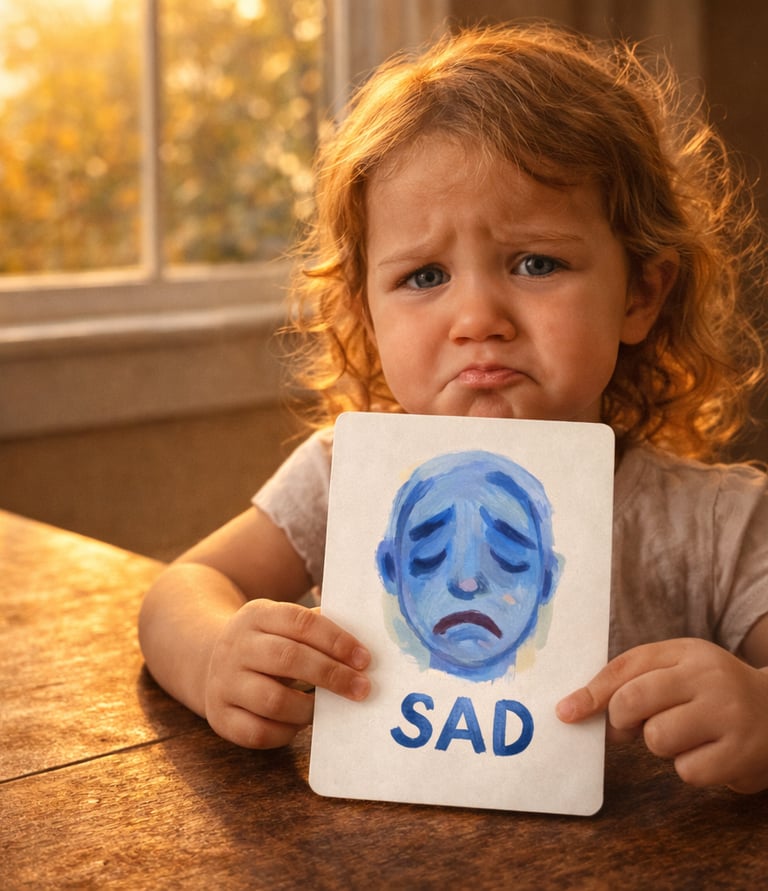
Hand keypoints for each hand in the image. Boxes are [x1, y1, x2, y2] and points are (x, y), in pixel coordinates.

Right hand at [204, 600, 369, 748]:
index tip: (364, 659)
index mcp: (257, 615)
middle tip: (362, 688)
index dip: (335, 640)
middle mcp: (236, 646)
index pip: (300, 622)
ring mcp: (224, 683)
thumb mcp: (282, 623)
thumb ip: (317, 628)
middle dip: (331, 675)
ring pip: (273, 700)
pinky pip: (258, 732)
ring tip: (332, 708)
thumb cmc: (266, 642)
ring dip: (311, 708)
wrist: (210, 659)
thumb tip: (360, 650)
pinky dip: (287, 732)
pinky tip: (302, 723)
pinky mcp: (220, 717)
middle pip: (288, 658)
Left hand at [556, 638, 767, 792]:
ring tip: (687, 735)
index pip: (626, 667)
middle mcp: (708, 678)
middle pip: (632, 702)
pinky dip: (690, 768)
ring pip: (657, 739)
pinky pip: (687, 771)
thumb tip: (577, 710)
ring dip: (662, 745)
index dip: (591, 693)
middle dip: (622, 721)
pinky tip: (710, 753)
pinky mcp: (741, 754)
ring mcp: (728, 715)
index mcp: (687, 652)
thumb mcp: (679, 668)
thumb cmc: (714, 691)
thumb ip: (632, 679)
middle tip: (634, 727)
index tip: (565, 712)